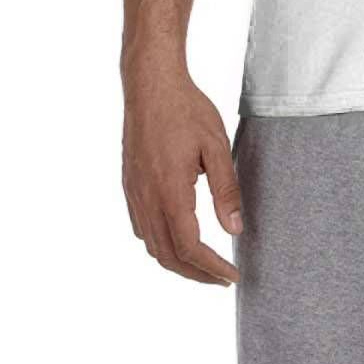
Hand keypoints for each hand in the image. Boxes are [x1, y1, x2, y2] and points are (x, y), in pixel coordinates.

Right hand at [121, 59, 242, 285]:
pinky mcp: (129, 185)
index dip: (212, 268)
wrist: (150, 84)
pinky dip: (160, 244)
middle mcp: (146, 198)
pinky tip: (177, 238)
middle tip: (222, 278)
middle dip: (196, 274)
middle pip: (168, 255)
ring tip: (204, 264)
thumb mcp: (215, 145)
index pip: (190, 247)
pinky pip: (141, 228)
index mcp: (169, 191)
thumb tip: (235, 230)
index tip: (233, 276)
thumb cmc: (186, 109)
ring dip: (177, 262)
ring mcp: (134, 193)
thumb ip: (226, 190)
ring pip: (151, 245)